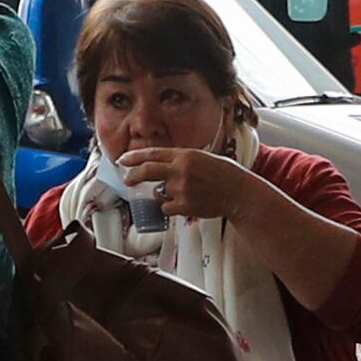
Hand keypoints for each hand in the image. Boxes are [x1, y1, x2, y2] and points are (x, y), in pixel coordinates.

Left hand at [120, 144, 253, 220]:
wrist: (237, 192)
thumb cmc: (222, 174)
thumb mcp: (200, 158)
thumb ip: (180, 160)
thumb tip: (158, 165)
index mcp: (184, 155)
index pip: (153, 154)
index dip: (135, 157)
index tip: (123, 160)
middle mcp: (181, 170)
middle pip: (147, 171)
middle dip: (133, 175)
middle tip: (127, 180)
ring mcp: (181, 188)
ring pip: (158, 192)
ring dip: (162, 194)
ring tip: (182, 193)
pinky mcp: (184, 205)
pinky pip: (166, 207)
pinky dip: (170, 207)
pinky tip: (185, 203)